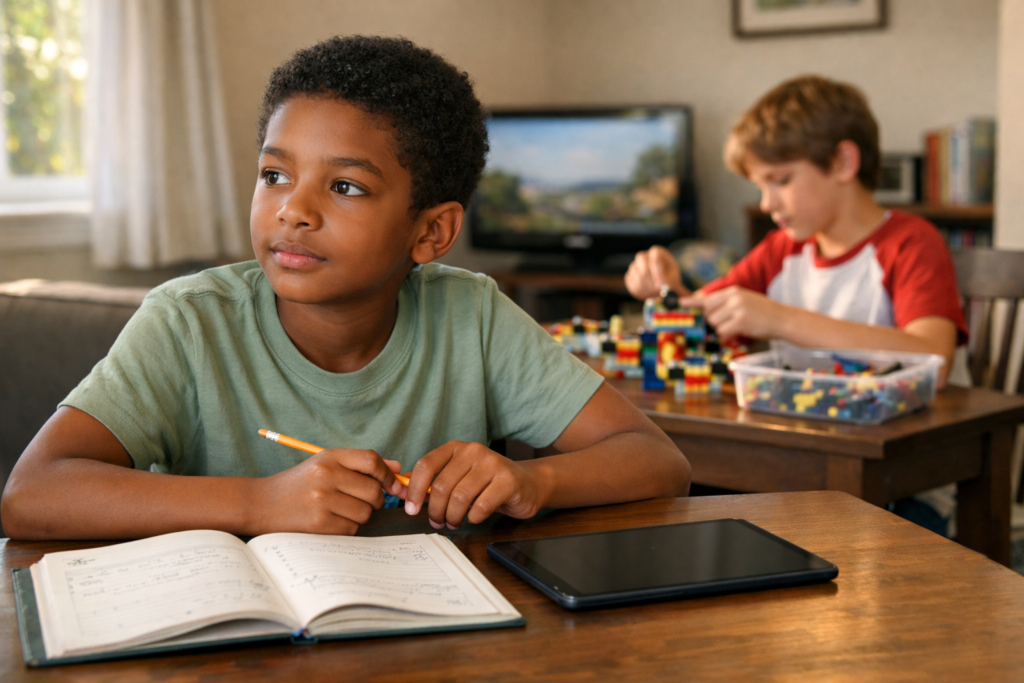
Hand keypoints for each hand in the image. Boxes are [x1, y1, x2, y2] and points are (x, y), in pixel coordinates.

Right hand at [250, 448, 401, 534]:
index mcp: (328, 458)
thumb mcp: (324, 466)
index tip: (393, 485)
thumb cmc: (297, 485)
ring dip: (360, 515)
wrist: (259, 504)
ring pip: (365, 512)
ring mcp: (321, 500)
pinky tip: (331, 521)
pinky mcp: (318, 523)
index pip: (371, 460)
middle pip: (373, 490)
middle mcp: (325, 475)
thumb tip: (398, 468)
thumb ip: (360, 465)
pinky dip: (347, 528)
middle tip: (359, 501)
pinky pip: (352, 528)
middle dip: (375, 499)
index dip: (388, 474)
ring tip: (340, 511)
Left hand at [401, 441, 551, 529]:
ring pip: (460, 498)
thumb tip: (404, 491)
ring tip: (454, 522)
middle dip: (435, 511)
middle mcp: (473, 451)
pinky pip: (481, 506)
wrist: (528, 483)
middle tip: (438, 522)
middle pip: (441, 486)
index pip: (426, 465)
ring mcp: (492, 464)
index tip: (411, 509)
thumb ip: (434, 481)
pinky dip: (473, 518)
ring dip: (453, 517)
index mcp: (456, 448)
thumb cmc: (488, 483)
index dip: (414, 489)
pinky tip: (475, 518)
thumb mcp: (460, 477)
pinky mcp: (508, 481)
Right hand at [625, 246, 688, 299]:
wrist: (662, 282)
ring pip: (637, 278)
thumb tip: (660, 286)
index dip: (657, 272)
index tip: (660, 286)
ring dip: (648, 289)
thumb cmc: (670, 277)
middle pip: (643, 266)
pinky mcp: (629, 276)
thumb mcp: (674, 277)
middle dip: (651, 282)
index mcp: (657, 252)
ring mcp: (634, 265)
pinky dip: (640, 292)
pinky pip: (632, 285)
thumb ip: (669, 280)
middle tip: (658, 292)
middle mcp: (644, 256)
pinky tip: (649, 294)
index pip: (654, 258)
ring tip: (657, 294)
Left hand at [681, 286, 784, 340]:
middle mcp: (733, 297)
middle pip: (709, 313)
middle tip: (730, 324)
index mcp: (733, 291)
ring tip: (739, 327)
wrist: (784, 319)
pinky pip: (724, 331)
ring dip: (723, 330)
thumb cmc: (764, 313)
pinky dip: (729, 335)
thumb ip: (727, 303)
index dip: (693, 303)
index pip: (707, 298)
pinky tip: (741, 332)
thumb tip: (707, 311)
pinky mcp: (741, 320)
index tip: (680, 303)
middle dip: (715, 322)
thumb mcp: (745, 301)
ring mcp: (737, 308)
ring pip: (715, 324)